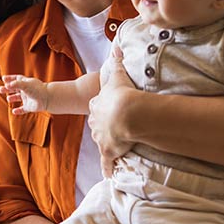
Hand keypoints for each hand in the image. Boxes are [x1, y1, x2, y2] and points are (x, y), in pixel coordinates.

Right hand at [0, 75, 48, 114]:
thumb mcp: (25, 84)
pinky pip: (22, 109)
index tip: (4, 79)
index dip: (10, 78)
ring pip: (18, 98)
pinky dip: (18, 111)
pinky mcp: (30, 107)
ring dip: (12, 98)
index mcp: (26, 83)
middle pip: (15, 88)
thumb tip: (6, 85)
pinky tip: (14, 111)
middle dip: (7, 89)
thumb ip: (15, 84)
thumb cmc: (37, 89)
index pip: (17, 79)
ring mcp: (28, 98)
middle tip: (1, 89)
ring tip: (9, 98)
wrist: (47, 99)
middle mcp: (27, 90)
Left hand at [89, 46, 137, 176]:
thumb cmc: (123, 94)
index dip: (103, 108)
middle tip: (114, 128)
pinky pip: (107, 162)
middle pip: (97, 124)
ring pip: (101, 141)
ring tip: (115, 147)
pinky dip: (108, 168)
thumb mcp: (118, 75)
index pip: (97, 107)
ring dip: (108, 144)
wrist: (127, 113)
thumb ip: (117, 62)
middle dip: (104, 126)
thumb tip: (117, 48)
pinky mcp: (108, 151)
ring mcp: (102, 138)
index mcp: (97, 105)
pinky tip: (108, 174)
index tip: (110, 109)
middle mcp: (96, 122)